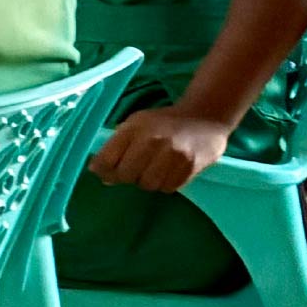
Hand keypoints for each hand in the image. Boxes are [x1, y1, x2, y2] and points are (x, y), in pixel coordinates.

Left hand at [89, 107, 232, 191]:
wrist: (205, 118)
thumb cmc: (163, 122)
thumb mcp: (135, 124)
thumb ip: (117, 146)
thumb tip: (102, 174)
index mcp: (135, 128)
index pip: (107, 158)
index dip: (101, 170)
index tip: (101, 171)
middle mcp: (154, 140)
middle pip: (126, 174)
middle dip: (123, 176)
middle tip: (129, 171)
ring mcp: (174, 155)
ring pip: (147, 184)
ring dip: (145, 181)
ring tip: (150, 169)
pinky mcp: (191, 167)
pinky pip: (168, 188)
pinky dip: (163, 184)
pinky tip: (166, 171)